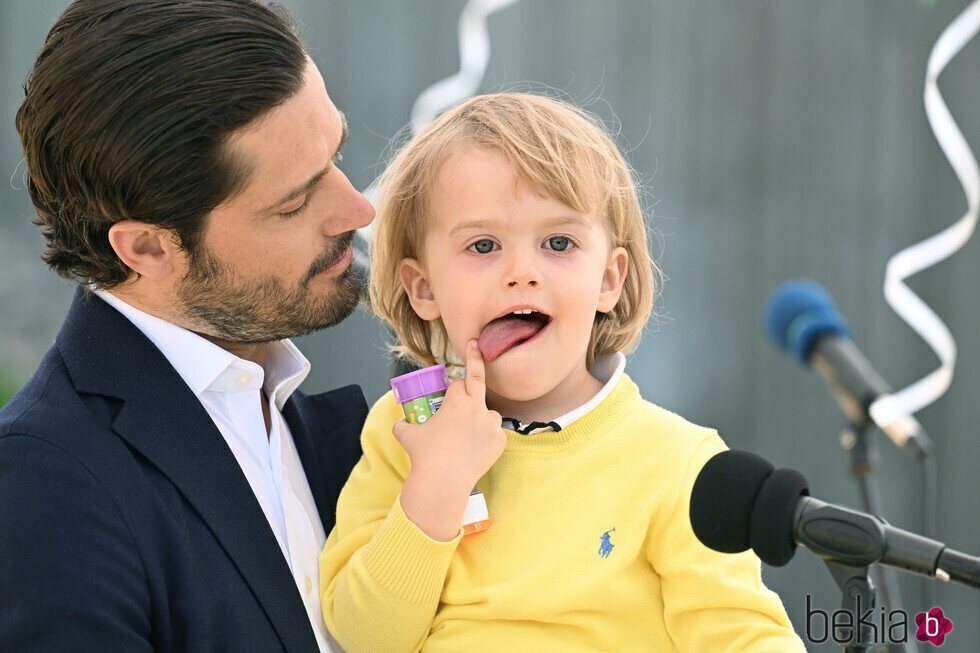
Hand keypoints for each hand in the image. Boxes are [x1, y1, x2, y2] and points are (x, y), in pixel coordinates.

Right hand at [395, 340, 504, 539]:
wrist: (443, 483)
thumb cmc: (424, 457)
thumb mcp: (406, 436)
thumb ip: (403, 425)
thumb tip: (400, 422)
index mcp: (456, 402)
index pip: (457, 383)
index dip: (452, 387)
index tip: (449, 393)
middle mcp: (476, 408)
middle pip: (478, 379)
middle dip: (476, 360)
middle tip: (475, 346)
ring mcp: (490, 425)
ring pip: (489, 412)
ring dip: (480, 415)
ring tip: (467, 433)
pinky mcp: (499, 441)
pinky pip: (495, 432)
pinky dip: (487, 437)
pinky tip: (476, 447)